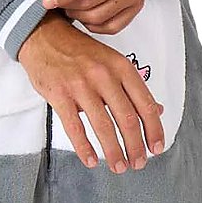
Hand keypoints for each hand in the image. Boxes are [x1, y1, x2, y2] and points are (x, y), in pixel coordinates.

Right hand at [17, 11, 165, 172]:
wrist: (44, 36)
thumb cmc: (80, 51)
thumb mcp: (112, 62)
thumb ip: (133, 87)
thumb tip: (157, 110)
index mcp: (121, 67)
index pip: (144, 103)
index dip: (153, 129)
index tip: (156, 148)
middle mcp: (104, 75)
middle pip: (127, 119)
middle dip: (135, 147)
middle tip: (138, 163)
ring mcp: (80, 85)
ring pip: (103, 126)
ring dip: (113, 151)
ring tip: (119, 166)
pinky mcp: (59, 94)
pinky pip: (75, 127)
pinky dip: (84, 147)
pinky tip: (91, 160)